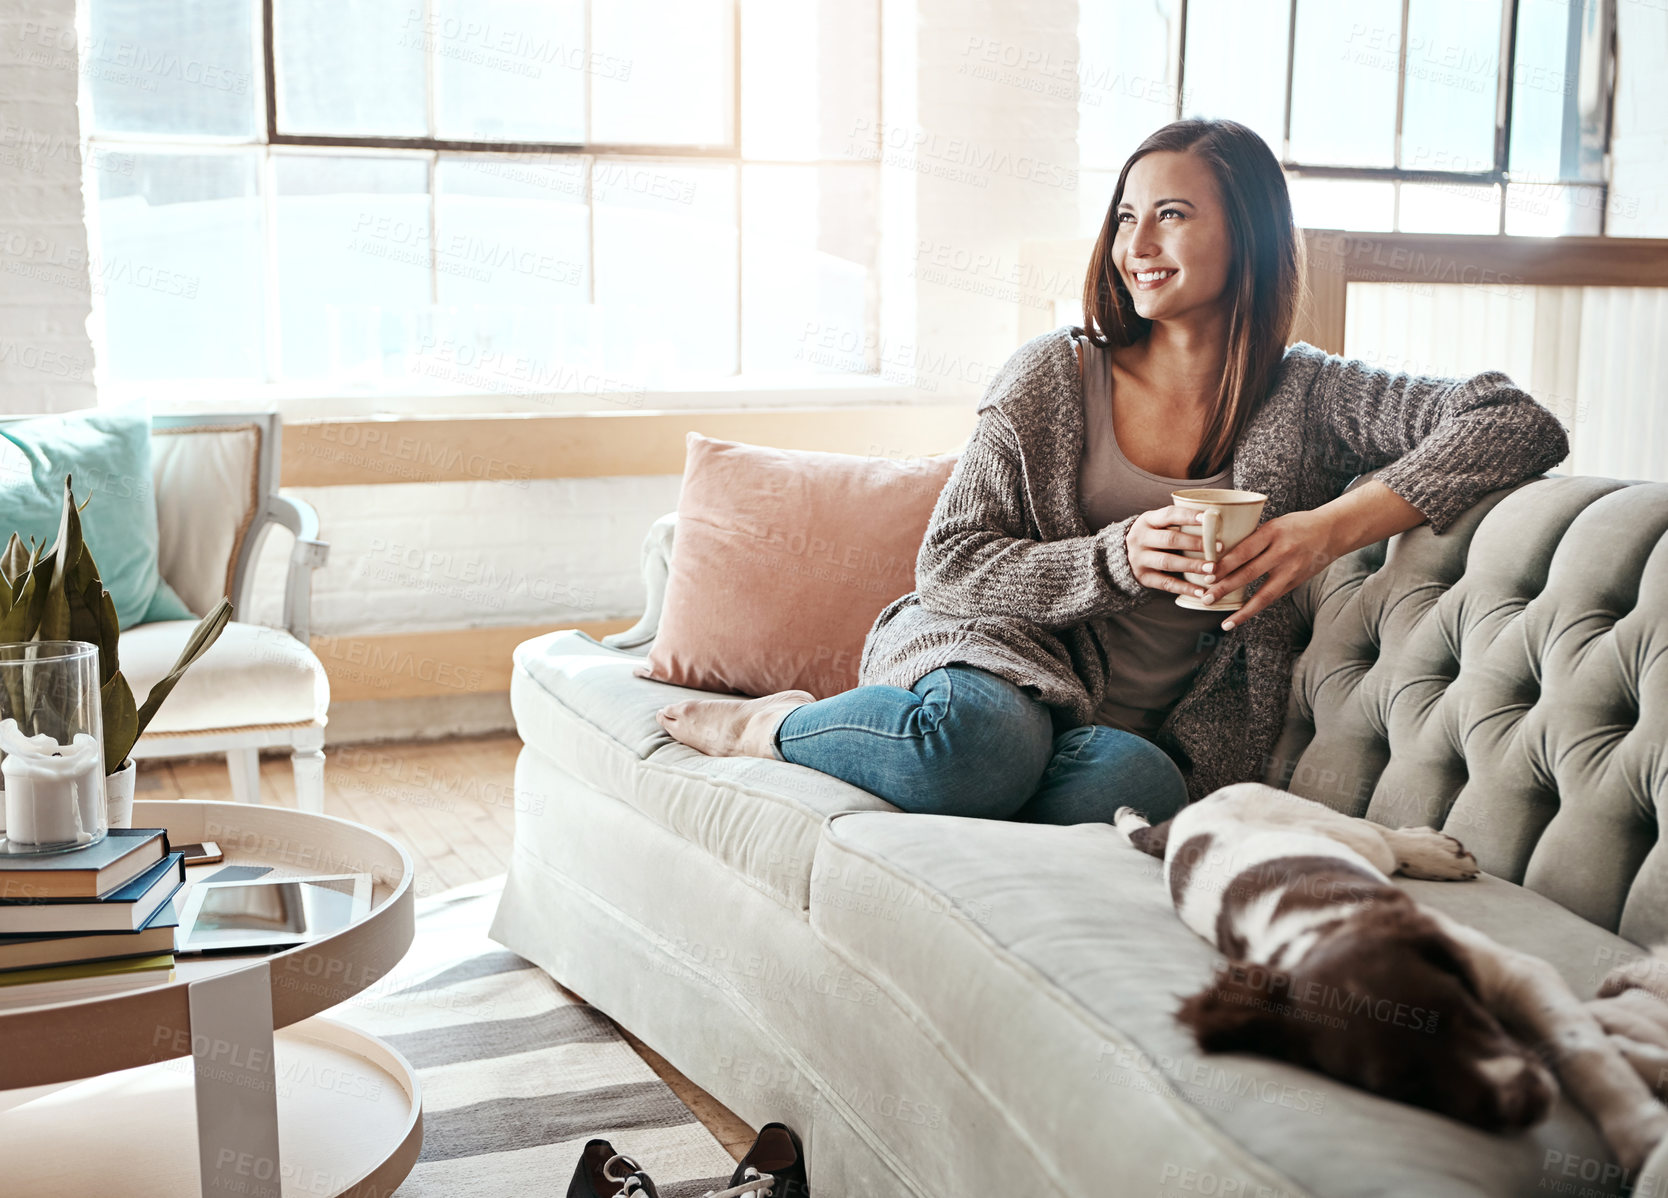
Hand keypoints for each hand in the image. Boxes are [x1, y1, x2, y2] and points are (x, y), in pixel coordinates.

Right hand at [1123, 505, 1223, 597]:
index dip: (1188, 516)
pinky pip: (1165, 583)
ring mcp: (1139, 558)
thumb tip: (1216, 521)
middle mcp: (1140, 538)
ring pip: (1168, 562)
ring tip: (1212, 569)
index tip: (1208, 518)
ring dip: (1192, 565)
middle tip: (1219, 547)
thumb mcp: (1157, 524)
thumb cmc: (1152, 536)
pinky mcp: (1143, 577)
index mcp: (1147, 520)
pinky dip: (1184, 588)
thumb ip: (1178, 522)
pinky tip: (1200, 591)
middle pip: (1170, 539)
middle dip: (1195, 543)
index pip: (1169, 515)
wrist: (1121, 555)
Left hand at [1195, 509, 1337, 629]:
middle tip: (1206, 597)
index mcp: (1273, 532)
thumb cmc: (1297, 525)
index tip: (1207, 573)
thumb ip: (1252, 537)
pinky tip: (1240, 618)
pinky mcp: (1296, 582)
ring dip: (1242, 610)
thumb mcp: (1273, 523)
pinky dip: (1255, 609)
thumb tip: (1220, 553)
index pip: (1244, 550)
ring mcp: (1291, 570)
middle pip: (1249, 573)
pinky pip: (1272, 598)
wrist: (1332, 532)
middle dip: (1225, 587)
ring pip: (1264, 594)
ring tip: (1224, 622)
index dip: (1225, 564)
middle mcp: (1283, 552)